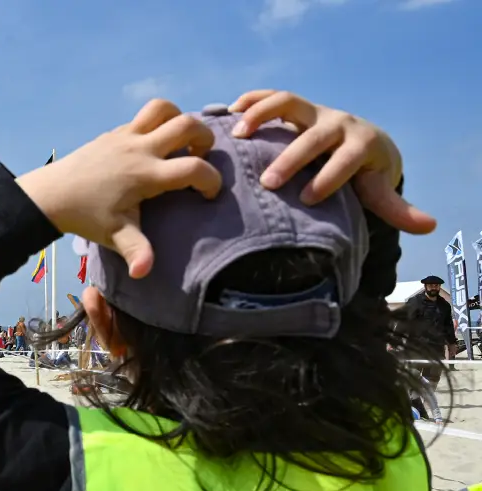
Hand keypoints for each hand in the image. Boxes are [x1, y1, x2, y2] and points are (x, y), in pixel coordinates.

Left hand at [16, 98, 222, 277]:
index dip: (211, 180)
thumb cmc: (86, 216)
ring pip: (163, 108)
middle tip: (199, 158)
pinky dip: (158, 123)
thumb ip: (136, 251)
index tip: (208, 194)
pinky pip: (144, 115)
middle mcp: (140, 148)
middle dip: (205, 138)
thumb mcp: (115, 236)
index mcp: (146, 174)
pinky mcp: (115, 131)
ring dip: (179, 118)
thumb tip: (143, 272)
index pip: (194, 168)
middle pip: (187, 124)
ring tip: (179, 142)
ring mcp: (126, 135)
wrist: (52, 195)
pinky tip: (153, 146)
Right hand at [228, 89, 435, 234]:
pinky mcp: (293, 108)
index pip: (346, 159)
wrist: (360, 141)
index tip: (307, 199)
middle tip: (268, 183)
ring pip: (288, 101)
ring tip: (237, 136)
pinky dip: (249, 101)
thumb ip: (398, 208)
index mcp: (359, 144)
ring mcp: (312, 111)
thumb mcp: (379, 190)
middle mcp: (336, 122)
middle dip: (291, 158)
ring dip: (261, 116)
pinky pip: (269, 95)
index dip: (329, 177)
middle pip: (314, 134)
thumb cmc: (365, 174)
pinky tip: (227, 116)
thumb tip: (430, 227)